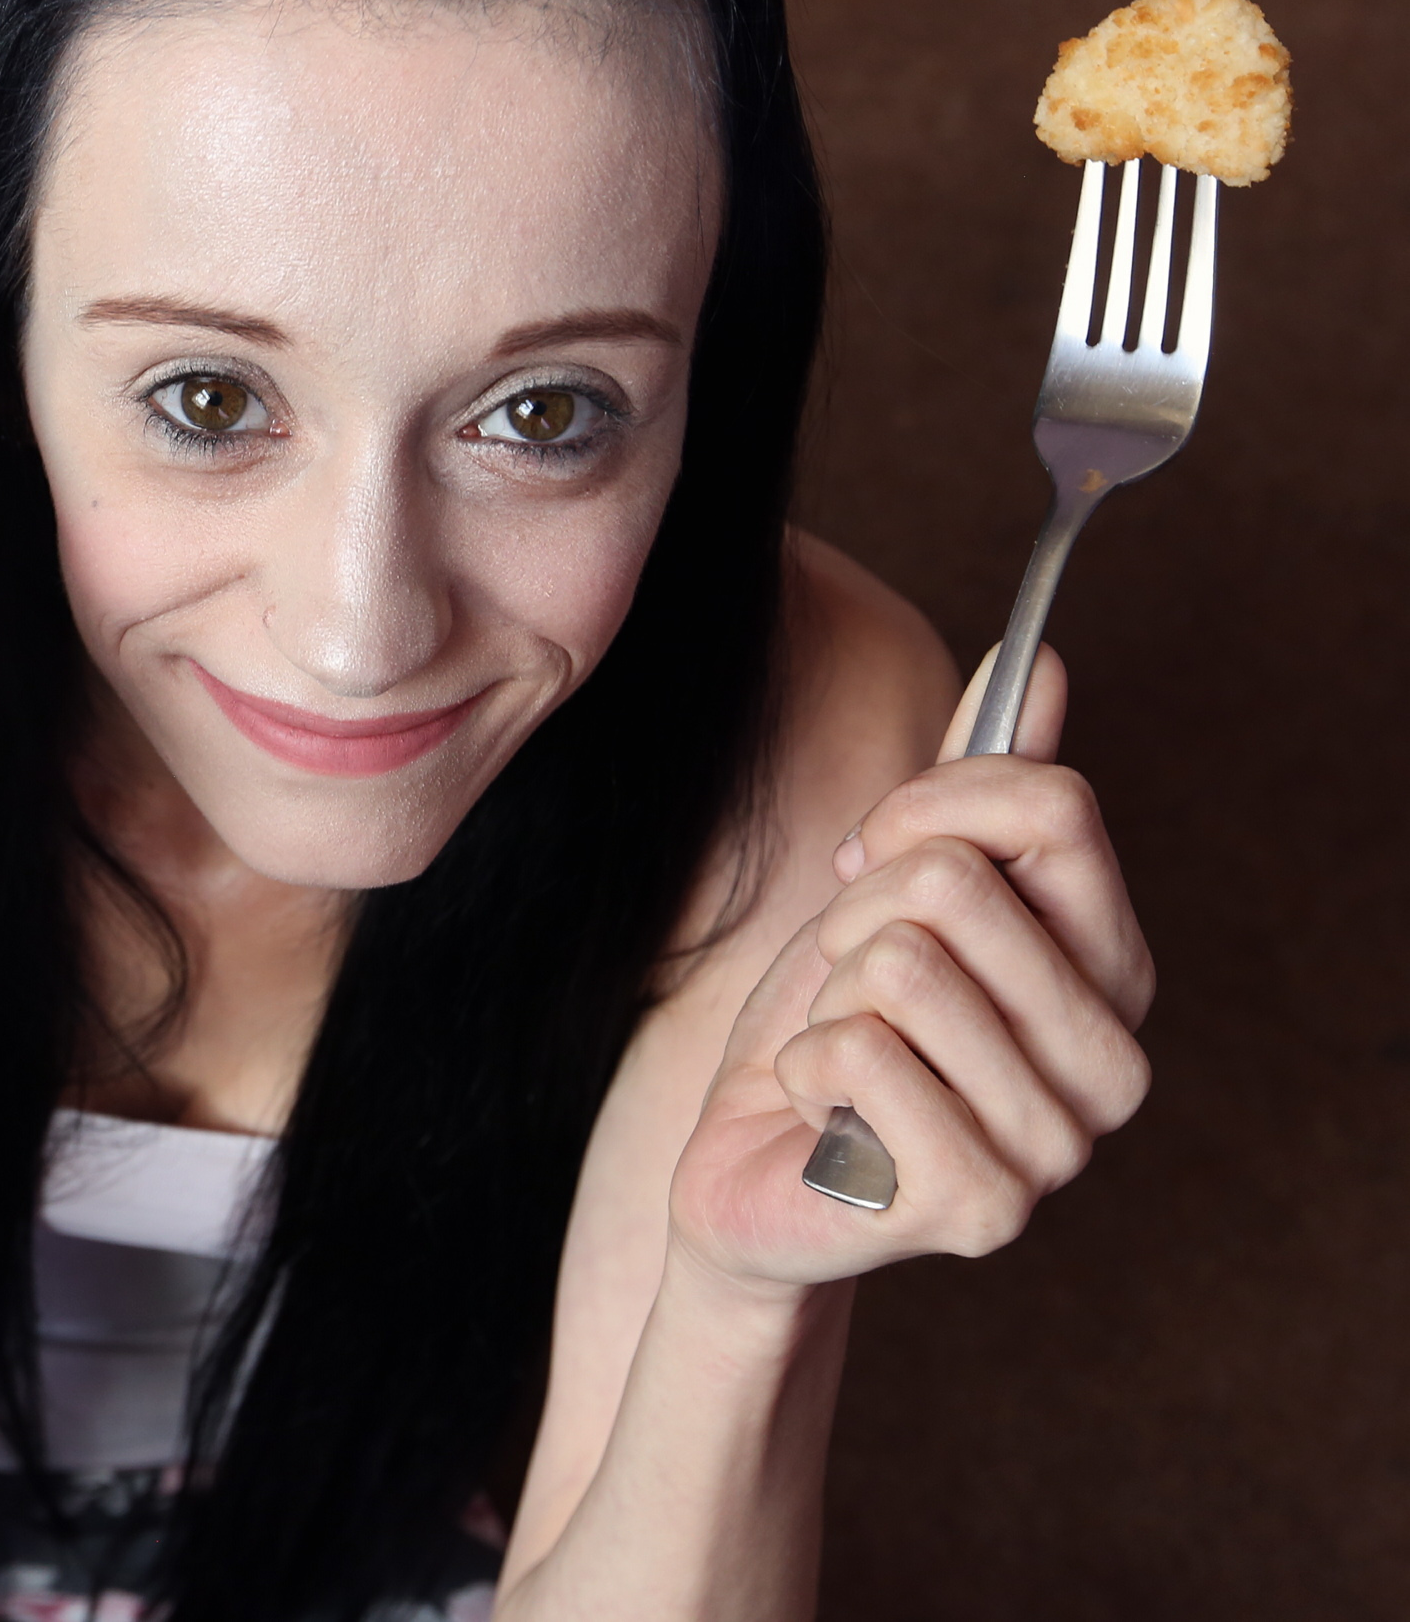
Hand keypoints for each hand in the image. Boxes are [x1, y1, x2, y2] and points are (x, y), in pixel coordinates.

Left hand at [667, 645, 1153, 1291]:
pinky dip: (802, 1070)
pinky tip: (826, 1119)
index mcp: (1116, 974)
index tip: (868, 857)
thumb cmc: (831, 1031)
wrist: (754, 1174)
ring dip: (827, 1000)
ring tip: (843, 1055)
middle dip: (853, 914)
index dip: (925, 805)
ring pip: (897, 964)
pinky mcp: (981, 1205)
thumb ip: (975, 793)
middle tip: (842, 982)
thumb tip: (1042, 665)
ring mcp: (1058, 1146)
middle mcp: (1114, 1066)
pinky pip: (851, 1051)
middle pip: (953, 881)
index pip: (1052, 808)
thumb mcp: (890, 893)